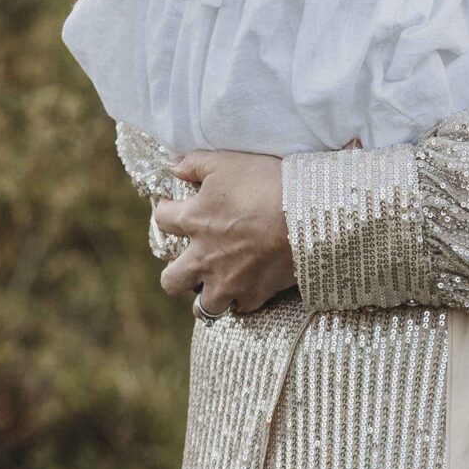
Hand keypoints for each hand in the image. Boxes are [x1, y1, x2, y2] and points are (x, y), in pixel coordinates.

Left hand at [155, 150, 295, 317]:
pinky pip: (242, 307)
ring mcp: (229, 280)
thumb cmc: (266, 183)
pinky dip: (242, 299)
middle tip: (188, 263)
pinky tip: (248, 288)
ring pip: (203, 306)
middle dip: (175, 275)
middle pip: (171, 281)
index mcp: (194, 220)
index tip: (171, 209)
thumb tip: (172, 167)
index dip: (164, 212)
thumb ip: (194, 163)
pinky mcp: (255, 293)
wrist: (306, 214)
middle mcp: (204, 257)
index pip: (162, 220)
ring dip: (206, 297)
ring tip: (215, 286)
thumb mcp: (226, 162)